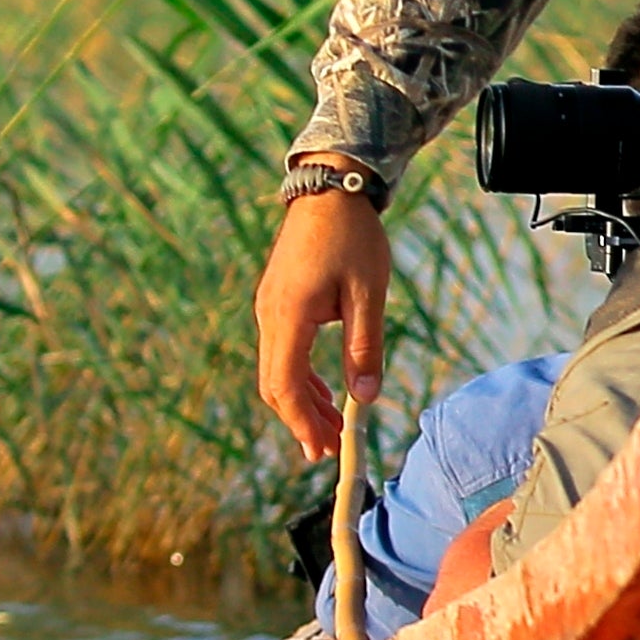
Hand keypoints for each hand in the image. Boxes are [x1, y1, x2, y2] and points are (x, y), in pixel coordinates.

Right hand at [255, 186, 392, 457]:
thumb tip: (366, 398)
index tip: (323, 449)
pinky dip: (300, 378)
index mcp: (288, 314)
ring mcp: (269, 308)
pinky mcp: (277, 302)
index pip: (285, 384)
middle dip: (301, 421)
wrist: (331, 190)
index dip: (302, 422)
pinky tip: (324, 392)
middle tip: (331, 450)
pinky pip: (282, 351)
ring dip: (302, 402)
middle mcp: (269, 314)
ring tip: (331, 429)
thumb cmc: (353, 236)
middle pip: (275, 385)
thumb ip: (365, 347)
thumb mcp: (369, 293)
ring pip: (276, 370)